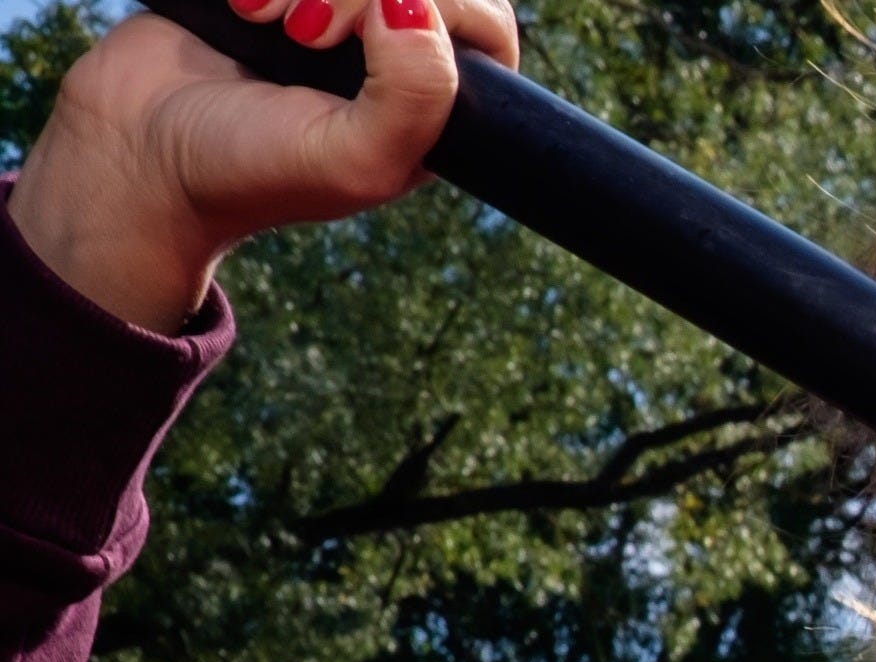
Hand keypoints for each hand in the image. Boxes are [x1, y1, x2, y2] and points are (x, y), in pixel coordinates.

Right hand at [6, 0, 524, 332]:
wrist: (135, 157)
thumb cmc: (252, 173)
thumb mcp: (356, 159)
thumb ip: (417, 96)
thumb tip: (416, 6)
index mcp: (435, 100)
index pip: (482, 19)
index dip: (437, 8)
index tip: (363, 38)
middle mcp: (394, 50)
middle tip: (305, 33)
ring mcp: (335, 12)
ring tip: (266, 19)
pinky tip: (243, 5)